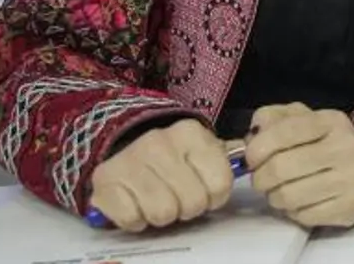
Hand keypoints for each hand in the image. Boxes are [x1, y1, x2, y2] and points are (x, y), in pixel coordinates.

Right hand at [85, 118, 234, 232]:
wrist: (121, 148)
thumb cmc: (171, 156)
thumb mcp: (201, 149)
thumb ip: (226, 156)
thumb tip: (249, 158)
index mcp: (191, 133)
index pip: (221, 184)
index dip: (215, 196)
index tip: (206, 190)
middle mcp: (159, 142)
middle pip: (193, 203)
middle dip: (189, 208)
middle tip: (179, 198)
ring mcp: (129, 160)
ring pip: (163, 213)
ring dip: (163, 215)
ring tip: (158, 200)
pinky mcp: (105, 181)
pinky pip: (132, 218)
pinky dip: (136, 219)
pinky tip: (136, 204)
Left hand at [246, 103, 353, 228]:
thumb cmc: (332, 143)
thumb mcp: (309, 120)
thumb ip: (276, 118)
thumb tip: (252, 134)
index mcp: (333, 121)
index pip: (286, 131)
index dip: (258, 147)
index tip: (252, 157)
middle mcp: (346, 148)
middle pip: (280, 168)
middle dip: (260, 177)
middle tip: (261, 178)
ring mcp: (350, 181)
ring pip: (287, 196)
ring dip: (274, 196)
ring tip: (280, 190)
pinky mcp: (349, 209)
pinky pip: (302, 216)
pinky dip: (292, 211)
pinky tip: (299, 202)